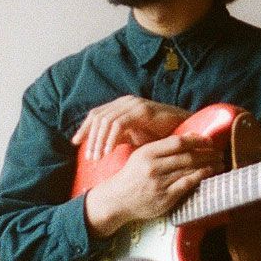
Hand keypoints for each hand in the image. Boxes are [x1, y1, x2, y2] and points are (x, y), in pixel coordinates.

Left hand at [71, 95, 191, 159]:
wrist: (185, 132)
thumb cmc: (160, 136)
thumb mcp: (134, 136)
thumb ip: (117, 137)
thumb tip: (98, 146)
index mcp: (121, 106)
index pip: (96, 114)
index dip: (84, 128)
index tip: (76, 143)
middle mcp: (126, 102)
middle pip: (98, 117)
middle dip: (90, 138)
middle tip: (90, 157)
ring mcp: (134, 104)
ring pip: (106, 120)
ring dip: (99, 140)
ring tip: (97, 158)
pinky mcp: (142, 111)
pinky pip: (119, 124)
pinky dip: (111, 139)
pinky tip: (109, 152)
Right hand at [83, 133, 221, 237]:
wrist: (116, 199)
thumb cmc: (133, 175)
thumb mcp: (142, 155)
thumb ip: (164, 147)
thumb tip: (191, 135)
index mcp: (147, 153)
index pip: (177, 142)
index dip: (197, 140)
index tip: (209, 141)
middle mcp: (153, 167)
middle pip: (186, 156)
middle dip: (207, 154)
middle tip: (220, 152)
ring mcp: (158, 183)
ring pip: (188, 170)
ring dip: (208, 165)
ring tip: (219, 163)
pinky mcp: (164, 198)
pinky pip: (186, 185)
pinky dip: (200, 178)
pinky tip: (208, 174)